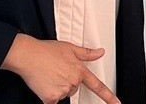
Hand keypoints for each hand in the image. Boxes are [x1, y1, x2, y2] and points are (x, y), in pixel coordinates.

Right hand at [2, 34, 119, 103]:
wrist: (28, 55)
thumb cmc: (46, 51)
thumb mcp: (69, 48)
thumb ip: (86, 53)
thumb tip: (100, 52)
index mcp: (79, 70)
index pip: (97, 86)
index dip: (108, 96)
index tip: (117, 103)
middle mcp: (72, 82)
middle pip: (74, 89)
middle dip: (67, 82)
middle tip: (56, 71)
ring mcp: (62, 90)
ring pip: (63, 94)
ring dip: (57, 88)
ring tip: (48, 75)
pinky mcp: (51, 98)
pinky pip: (52, 100)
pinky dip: (48, 95)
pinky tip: (44, 83)